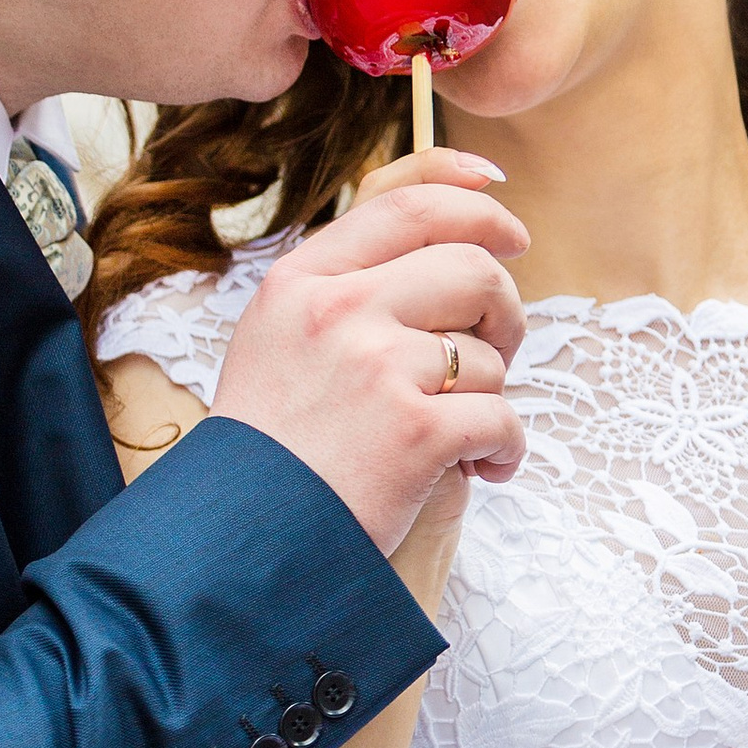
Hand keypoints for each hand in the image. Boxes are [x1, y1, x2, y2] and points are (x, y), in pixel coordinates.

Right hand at [216, 151, 525, 556]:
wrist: (239, 544)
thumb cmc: (271, 446)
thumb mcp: (280, 335)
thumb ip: (347, 283)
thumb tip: (448, 227)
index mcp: (302, 280)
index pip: (406, 203)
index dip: (471, 203)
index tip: (509, 222)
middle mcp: (338, 309)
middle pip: (472, 268)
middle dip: (505, 312)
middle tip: (497, 353)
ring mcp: (376, 366)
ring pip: (489, 355)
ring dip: (491, 399)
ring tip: (458, 436)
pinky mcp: (413, 430)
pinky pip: (502, 419)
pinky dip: (506, 450)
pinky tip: (483, 470)